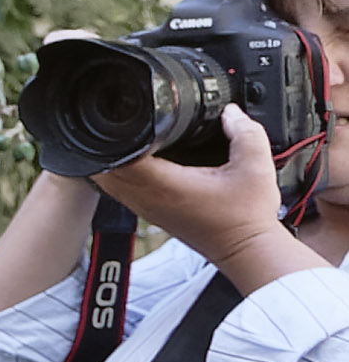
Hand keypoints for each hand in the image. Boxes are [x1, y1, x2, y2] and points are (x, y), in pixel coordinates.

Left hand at [93, 106, 321, 295]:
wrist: (247, 249)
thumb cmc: (247, 217)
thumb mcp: (256, 168)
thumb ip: (246, 133)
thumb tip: (231, 112)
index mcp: (164, 185)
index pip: (121, 155)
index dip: (121, 134)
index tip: (131, 118)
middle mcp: (147, 198)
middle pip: (106, 167)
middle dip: (111, 143)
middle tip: (125, 124)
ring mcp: (144, 208)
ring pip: (109, 180)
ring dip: (112, 159)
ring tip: (129, 138)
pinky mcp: (149, 213)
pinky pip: (121, 189)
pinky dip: (122, 173)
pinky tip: (137, 161)